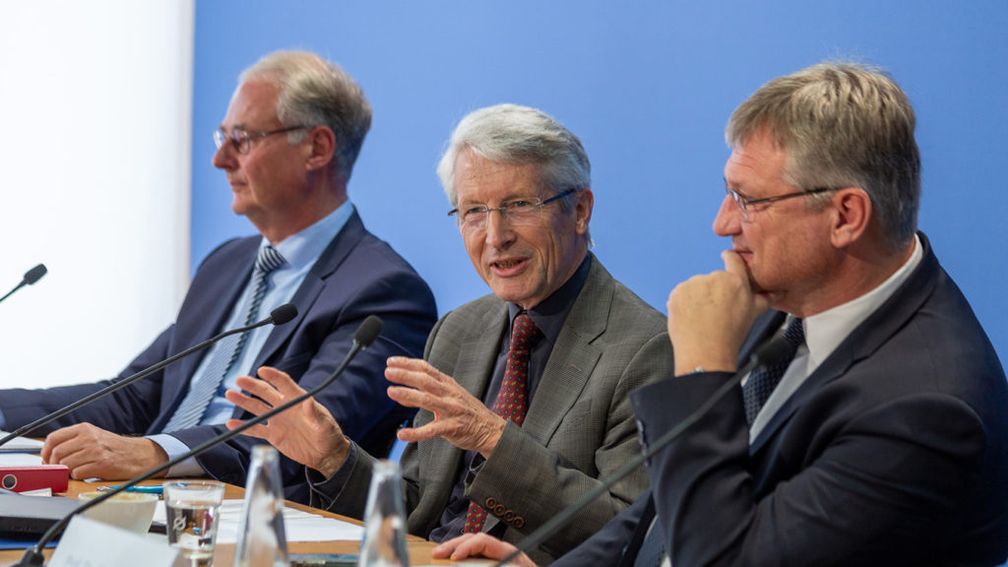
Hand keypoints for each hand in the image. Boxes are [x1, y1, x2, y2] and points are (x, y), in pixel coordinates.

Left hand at [41, 423, 167, 479]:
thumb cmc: (114, 447)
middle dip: (54, 464)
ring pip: (65, 465)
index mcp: (84, 429)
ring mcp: (95, 451)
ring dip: (67, 472)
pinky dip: (78, 477)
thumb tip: (49, 454)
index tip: (46, 459)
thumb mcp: (93, 436)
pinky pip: (77, 474)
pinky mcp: (101, 465)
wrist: (138, 455)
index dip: (45, 451)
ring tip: (75, 471)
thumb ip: (73, 441)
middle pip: (57, 453)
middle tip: (59, 469)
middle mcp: (89, 438)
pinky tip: (86, 473)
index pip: (54, 438)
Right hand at [225, 366, 348, 476]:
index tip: (262, 370)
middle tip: (239, 379)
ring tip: (230, 394)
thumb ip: (315, 413)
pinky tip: (230, 424)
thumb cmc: (328, 435)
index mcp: (298, 400)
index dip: (273, 376)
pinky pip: (255, 429)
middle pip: (266, 392)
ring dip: (243, 401)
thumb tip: (309, 401)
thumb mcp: (325, 424)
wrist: (324, 454)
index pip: (284, 383)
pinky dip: (243, 427)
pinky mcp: (273, 435)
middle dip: (252, 385)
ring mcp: (278, 420)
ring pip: (257, 408)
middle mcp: (285, 407)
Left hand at [385, 357, 505, 456]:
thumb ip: (425, 395)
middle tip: (388, 372)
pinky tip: (402, 434)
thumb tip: (401, 395)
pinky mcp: (452, 428)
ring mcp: (452, 410)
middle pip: (425, 381)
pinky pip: (431, 430)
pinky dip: (416, 433)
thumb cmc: (466, 412)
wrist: (490, 430)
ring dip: (408, 395)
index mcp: (448, 384)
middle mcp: (450, 394)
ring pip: (427, 400)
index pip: (426, 369)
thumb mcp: (448, 397)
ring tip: (391, 391)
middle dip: (406, 375)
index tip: (391, 361)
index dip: (408, 364)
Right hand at [431, 533, 536, 565]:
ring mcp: (498, 556)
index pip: (483, 541)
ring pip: (473, 546)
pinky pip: (477, 555)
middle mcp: (502, 550)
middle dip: (454, 545)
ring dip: (455, 549)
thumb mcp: (512, 566)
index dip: (466, 547)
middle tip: (437, 553)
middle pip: (474, 540)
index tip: (454, 558)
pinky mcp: (495, 562)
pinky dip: (463, 556)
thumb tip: (472, 560)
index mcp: (508, 551)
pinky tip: (453, 560)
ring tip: (439, 554)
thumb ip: (494, 563)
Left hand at [667, 250, 769, 374]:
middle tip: (715, 311)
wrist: (706, 353)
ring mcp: (694, 285)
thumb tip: (775, 292)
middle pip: (713, 279)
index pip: (733, 260)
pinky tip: (691, 318)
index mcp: (736, 281)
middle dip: (713, 291)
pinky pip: (681, 294)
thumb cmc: (730, 337)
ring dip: (697, 298)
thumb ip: (764, 299)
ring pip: (696, 287)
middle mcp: (715, 279)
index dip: (730, 259)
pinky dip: (684, 304)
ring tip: (703, 317)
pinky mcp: (677, 293)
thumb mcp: (753, 315)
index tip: (727, 258)